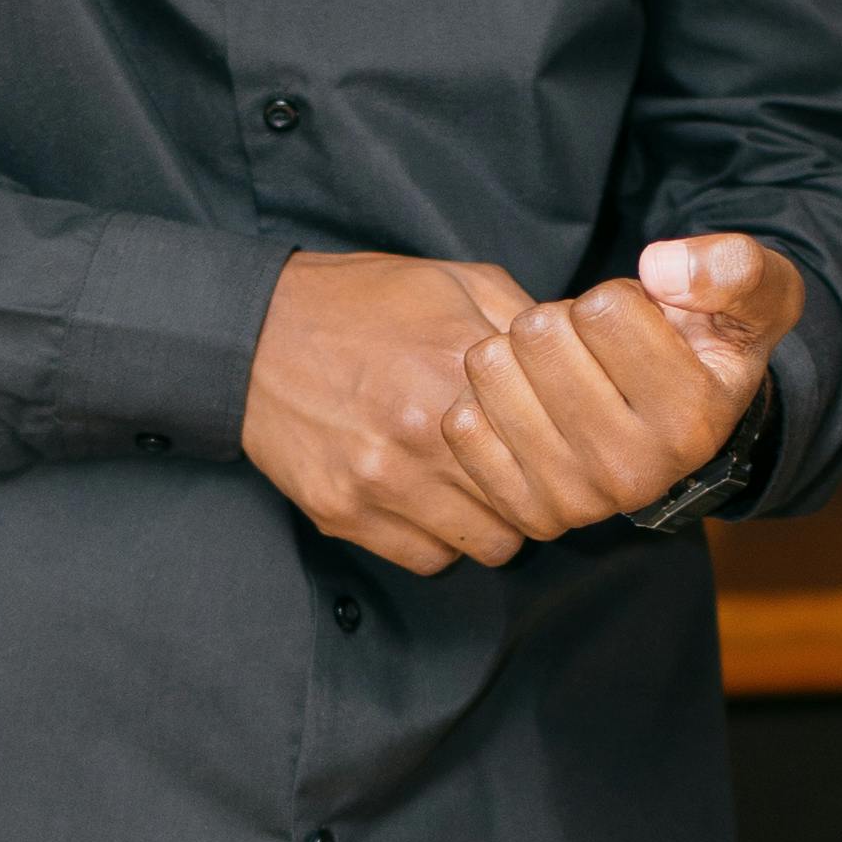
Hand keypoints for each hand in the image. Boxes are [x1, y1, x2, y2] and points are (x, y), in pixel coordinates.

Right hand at [243, 251, 538, 575]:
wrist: (252, 333)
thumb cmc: (362, 304)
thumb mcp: (457, 282)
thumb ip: (528, 320)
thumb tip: (589, 357)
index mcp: (463, 370)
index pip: (560, 449)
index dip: (570, 456)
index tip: (563, 451)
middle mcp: (425, 432)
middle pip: (531, 509)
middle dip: (535, 496)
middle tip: (520, 475)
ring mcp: (382, 481)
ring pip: (485, 546)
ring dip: (488, 523)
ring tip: (468, 486)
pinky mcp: (344, 513)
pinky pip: (427, 559)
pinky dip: (437, 541)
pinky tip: (426, 502)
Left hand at [441, 235, 803, 545]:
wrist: (679, 425)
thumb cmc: (711, 343)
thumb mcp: (758, 293)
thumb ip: (731, 267)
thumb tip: (659, 269)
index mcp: (693, 420)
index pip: (603, 308)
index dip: (615, 297)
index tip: (638, 324)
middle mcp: (637, 474)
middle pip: (539, 334)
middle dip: (560, 318)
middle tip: (589, 346)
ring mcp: (577, 501)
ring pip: (492, 369)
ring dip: (516, 351)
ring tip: (558, 370)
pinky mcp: (523, 512)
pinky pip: (460, 422)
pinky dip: (484, 396)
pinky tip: (524, 402)